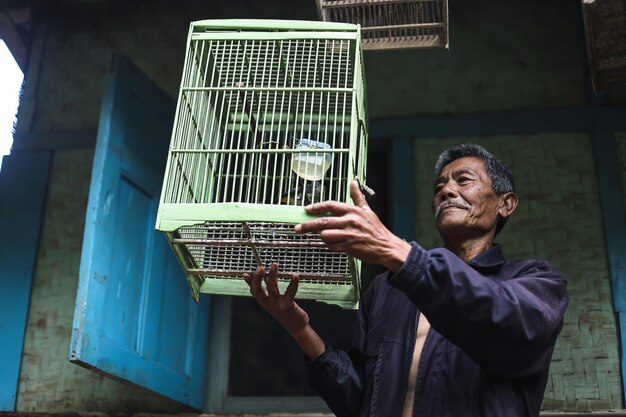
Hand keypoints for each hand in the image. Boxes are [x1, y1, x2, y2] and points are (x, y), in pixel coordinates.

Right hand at [243, 263, 309, 336]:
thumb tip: (267, 278)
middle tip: (260, 267)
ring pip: (272, 289)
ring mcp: (277, 305)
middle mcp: (268, 304)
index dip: (249, 282)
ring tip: (274, 264)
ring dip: (273, 275)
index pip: (254, 291)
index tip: (245, 274)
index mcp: (265, 302)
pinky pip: (289, 293)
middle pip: (258, 291)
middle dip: (257, 278)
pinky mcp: (287, 306)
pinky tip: (295, 276)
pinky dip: (292, 284)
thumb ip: (271, 290)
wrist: (297, 327)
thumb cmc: (287, 311)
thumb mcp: (276, 300)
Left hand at [294, 180, 411, 271]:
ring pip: (325, 235)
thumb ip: (357, 197)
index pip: (330, 205)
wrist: (386, 246)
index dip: (316, 207)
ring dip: (323, 237)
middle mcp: (349, 221)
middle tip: (297, 228)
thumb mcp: (367, 210)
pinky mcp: (348, 247)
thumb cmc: (376, 229)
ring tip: (327, 237)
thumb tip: (353, 182)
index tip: (306, 209)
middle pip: (322, 222)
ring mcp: (348, 235)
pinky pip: (332, 246)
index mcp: (352, 211)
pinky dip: (330, 246)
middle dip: (307, 225)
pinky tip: (335, 244)